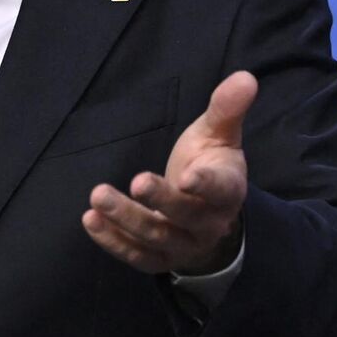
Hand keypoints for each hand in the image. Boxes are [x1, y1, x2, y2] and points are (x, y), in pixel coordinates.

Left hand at [81, 71, 255, 274]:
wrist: (209, 216)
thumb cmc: (209, 166)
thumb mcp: (219, 136)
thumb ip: (227, 109)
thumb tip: (245, 76)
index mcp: (227, 190)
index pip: (221, 189)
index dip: (206, 184)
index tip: (188, 175)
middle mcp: (208, 222)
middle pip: (185, 216)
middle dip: (161, 200)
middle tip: (136, 180)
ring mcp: (184, 244)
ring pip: (157, 237)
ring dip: (126, 219)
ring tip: (98, 196)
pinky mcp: (160, 260)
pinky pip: (137, 256)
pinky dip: (113, 242)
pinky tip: (90, 220)